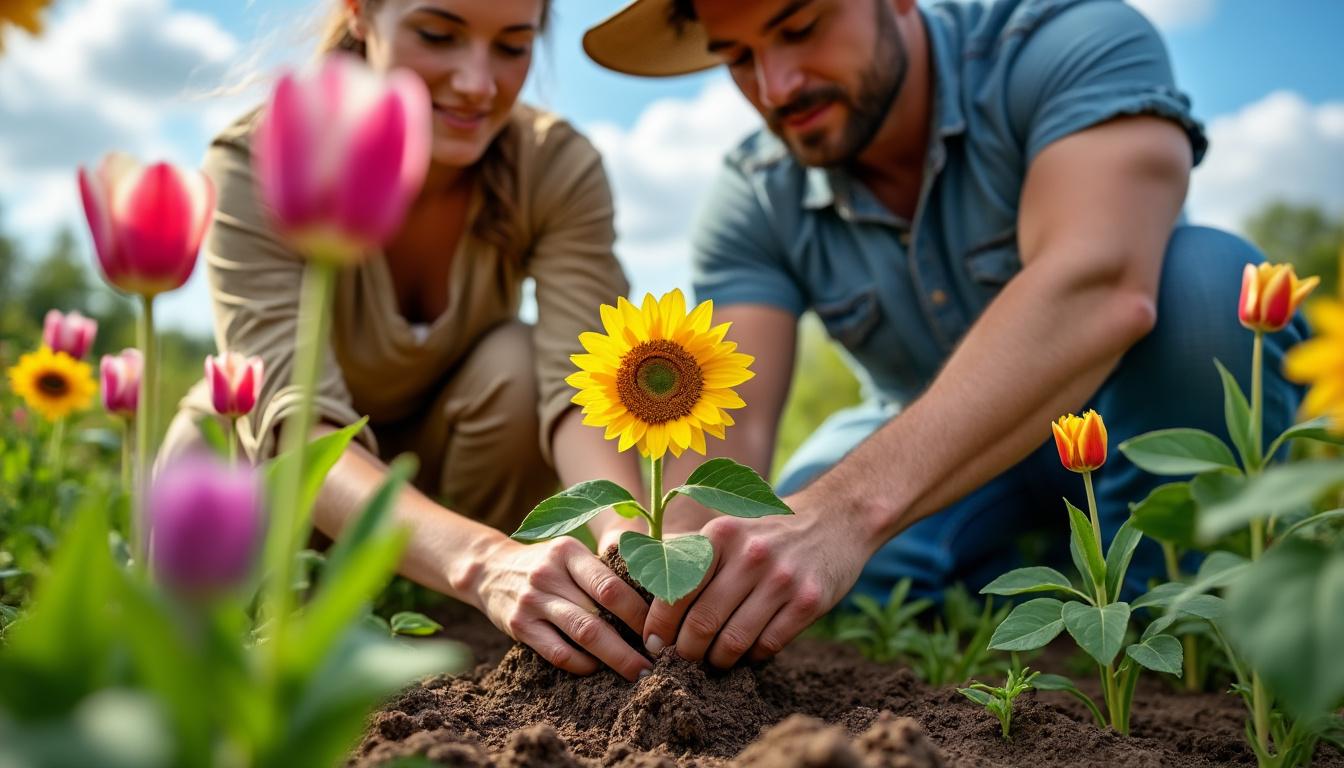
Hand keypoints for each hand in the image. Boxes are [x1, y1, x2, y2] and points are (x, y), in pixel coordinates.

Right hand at [467, 536, 651, 680]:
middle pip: (600, 613)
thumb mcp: (570, 553)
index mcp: (568, 552)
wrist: (489, 569)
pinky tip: (597, 668)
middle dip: (633, 641)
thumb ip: (602, 570)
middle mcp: (549, 574)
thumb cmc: (546, 564)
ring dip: (615, 658)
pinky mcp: (519, 626)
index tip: (661, 629)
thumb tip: (652, 602)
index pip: (611, 584)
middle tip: (657, 659)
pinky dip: (582, 664)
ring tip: (637, 671)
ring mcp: (532, 601)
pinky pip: (558, 653)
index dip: (640, 611)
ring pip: (583, 635)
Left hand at [640, 493, 876, 668]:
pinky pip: (768, 646)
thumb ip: (692, 559)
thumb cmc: (767, 533)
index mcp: (722, 535)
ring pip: (733, 641)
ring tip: (714, 660)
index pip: (676, 590)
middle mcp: (751, 554)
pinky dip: (752, 656)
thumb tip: (646, 602)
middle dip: (686, 651)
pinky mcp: (809, 601)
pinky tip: (748, 651)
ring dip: (718, 660)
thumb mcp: (729, 530)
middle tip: (682, 660)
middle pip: (702, 622)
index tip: (654, 644)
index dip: (659, 625)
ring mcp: (783, 578)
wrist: (835, 519)